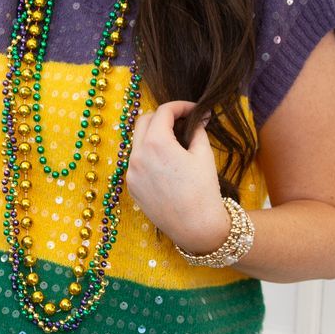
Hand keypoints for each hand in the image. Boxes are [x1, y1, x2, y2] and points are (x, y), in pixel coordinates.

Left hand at [125, 100, 230, 255]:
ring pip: (138, 142)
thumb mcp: (203, 154)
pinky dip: (149, 154)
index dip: (180, 106)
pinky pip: (136, 161)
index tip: (194, 110)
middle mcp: (137, 155)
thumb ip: (198, 130)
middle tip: (181, 121)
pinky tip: (166, 163)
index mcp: (156, 143)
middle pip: (143, 121)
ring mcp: (131, 172)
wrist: (196, 227)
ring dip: (153, 135)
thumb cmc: (203, 190)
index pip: (163, 112)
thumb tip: (200, 117)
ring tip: (174, 142)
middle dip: (162, 117)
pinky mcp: (132, 186)